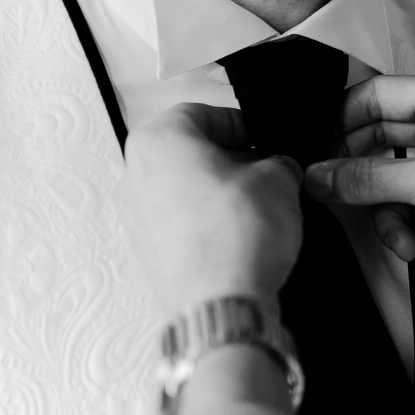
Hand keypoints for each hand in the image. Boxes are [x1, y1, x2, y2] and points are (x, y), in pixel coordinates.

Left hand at [118, 103, 303, 314]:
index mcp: (158, 140)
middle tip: (267, 171)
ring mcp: (136, 217)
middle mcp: (135, 175)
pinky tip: (241, 234)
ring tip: (259, 206)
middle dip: (230, 159)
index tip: (265, 138)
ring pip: (182, 187)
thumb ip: (279, 162)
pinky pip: (180, 222)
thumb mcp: (278, 179)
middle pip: (187, 151)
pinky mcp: (148, 252)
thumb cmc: (237, 233)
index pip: (202, 113)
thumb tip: (279, 168)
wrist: (221, 302)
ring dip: (219, 190)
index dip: (242, 123)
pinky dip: (207, 221)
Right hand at [305, 76, 414, 295]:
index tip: (316, 154)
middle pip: (380, 146)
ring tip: (410, 244)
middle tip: (345, 204)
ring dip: (397, 221)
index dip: (340, 123)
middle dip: (369, 185)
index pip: (374, 95)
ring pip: (396, 187)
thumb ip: (368, 179)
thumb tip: (317, 176)